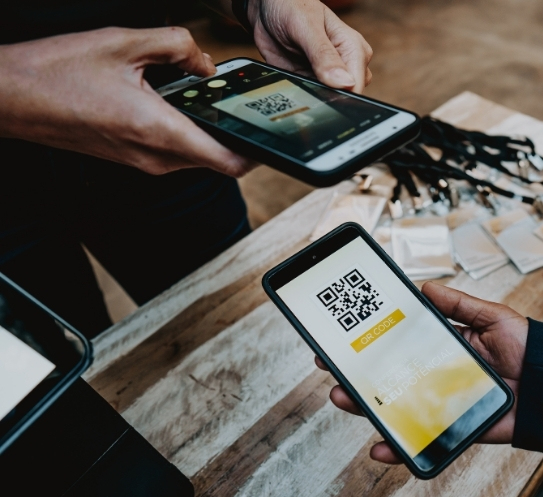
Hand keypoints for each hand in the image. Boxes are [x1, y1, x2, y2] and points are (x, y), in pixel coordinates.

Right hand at [0, 27, 254, 176]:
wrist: (12, 97)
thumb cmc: (56, 73)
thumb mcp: (123, 42)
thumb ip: (176, 45)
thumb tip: (203, 61)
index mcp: (160, 132)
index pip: (230, 161)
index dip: (257, 151)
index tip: (270, 135)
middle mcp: (156, 157)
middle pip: (217, 155)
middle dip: (229, 127)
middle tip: (230, 97)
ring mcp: (144, 162)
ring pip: (196, 152)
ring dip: (204, 125)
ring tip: (195, 90)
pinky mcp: (133, 159)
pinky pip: (174, 149)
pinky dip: (183, 127)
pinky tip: (168, 97)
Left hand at [248, 0, 372, 91]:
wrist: (267, 8)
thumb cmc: (291, 5)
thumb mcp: (306, 27)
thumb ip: (324, 54)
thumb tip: (344, 82)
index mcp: (353, 48)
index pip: (357, 84)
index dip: (343, 96)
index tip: (325, 96)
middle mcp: (345, 63)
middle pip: (346, 96)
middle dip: (329, 97)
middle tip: (307, 83)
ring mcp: (328, 74)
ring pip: (329, 99)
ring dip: (314, 96)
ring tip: (297, 77)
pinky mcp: (311, 80)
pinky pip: (311, 97)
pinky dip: (302, 93)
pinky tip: (293, 80)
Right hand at [315, 282, 528, 463]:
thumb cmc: (530, 348)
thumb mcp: (494, 317)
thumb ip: (460, 305)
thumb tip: (425, 288)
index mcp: (446, 346)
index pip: (400, 343)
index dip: (372, 341)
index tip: (344, 337)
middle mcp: (439, 374)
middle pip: (390, 376)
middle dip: (358, 373)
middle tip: (330, 366)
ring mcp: (443, 402)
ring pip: (397, 407)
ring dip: (367, 407)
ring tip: (343, 397)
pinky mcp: (455, 428)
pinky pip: (423, 438)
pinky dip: (400, 447)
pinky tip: (380, 447)